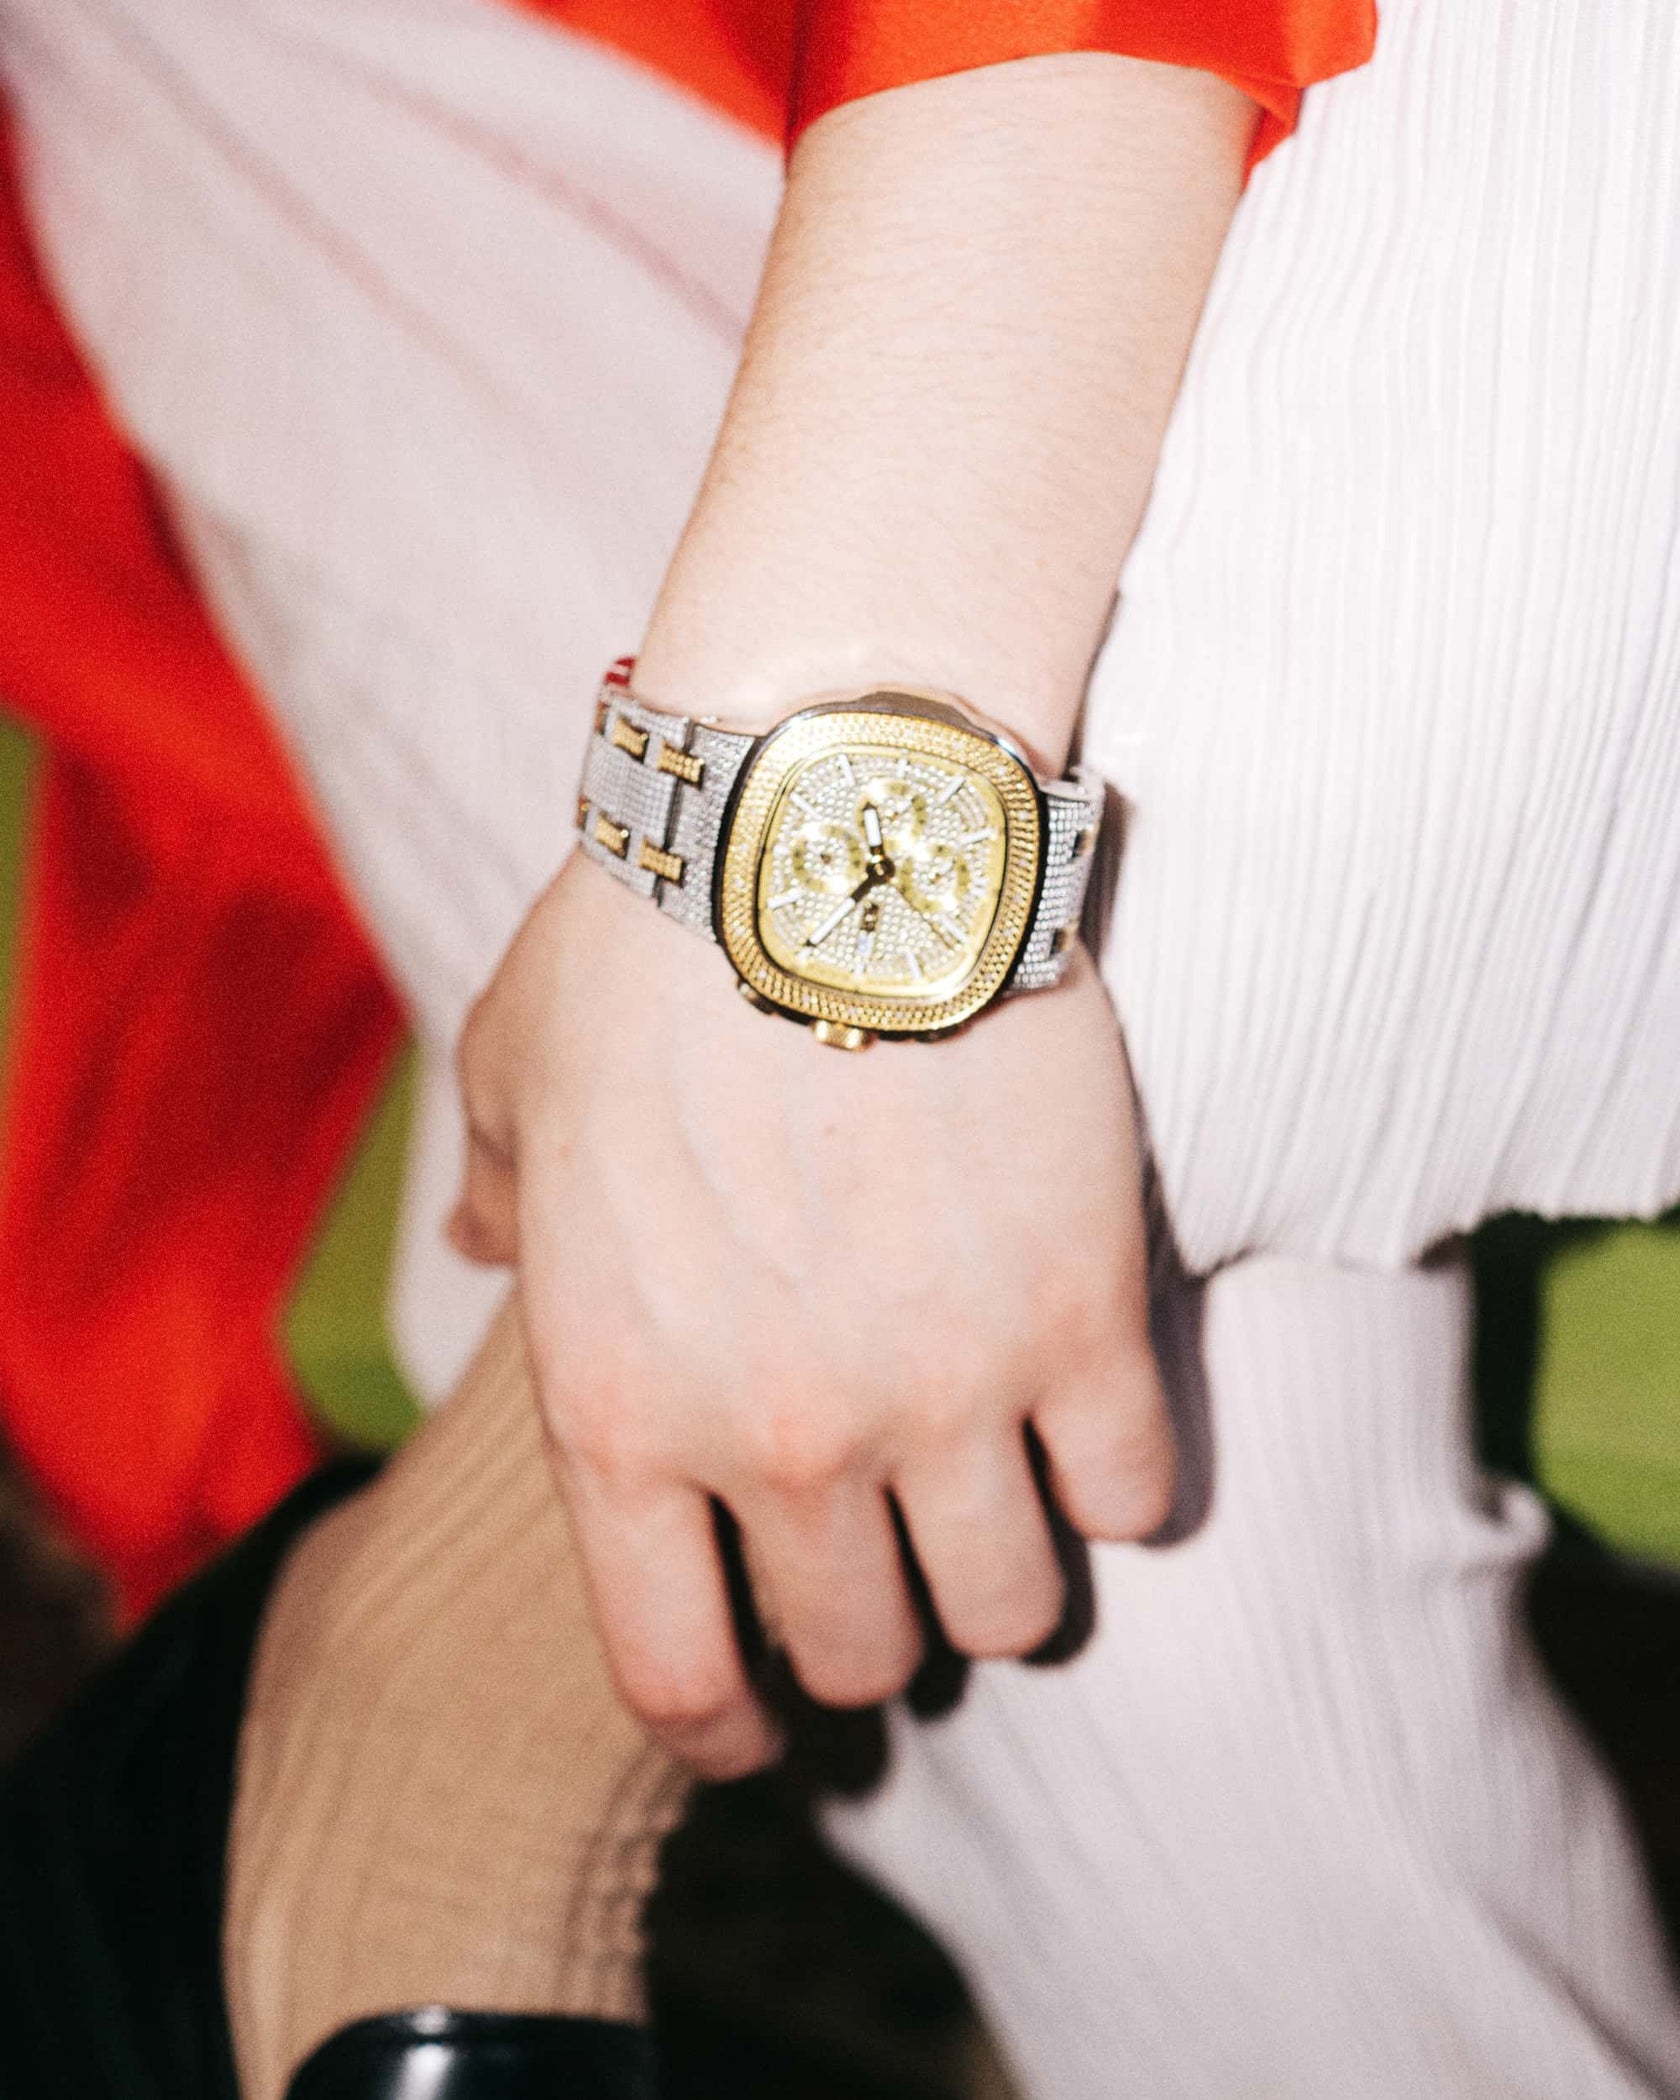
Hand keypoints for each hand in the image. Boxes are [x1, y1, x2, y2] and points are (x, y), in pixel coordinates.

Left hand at [452, 852, 1171, 1778]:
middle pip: (866, 1651)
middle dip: (875, 1631)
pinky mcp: (1083, 1316)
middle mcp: (778, 1436)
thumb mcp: (516, 1067)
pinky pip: (1135, 1491)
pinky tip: (1096, 1424)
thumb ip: (499, 1190)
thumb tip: (488, 1245)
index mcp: (616, 1406)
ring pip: (1016, 1608)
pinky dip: (1121, 1483)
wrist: (822, 823)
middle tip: (894, 1566)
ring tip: (1007, 1511)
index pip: (674, 1669)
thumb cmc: (647, 938)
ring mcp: (942, 1391)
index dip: (725, 1726)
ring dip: (1010, 1581)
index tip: (758, 1726)